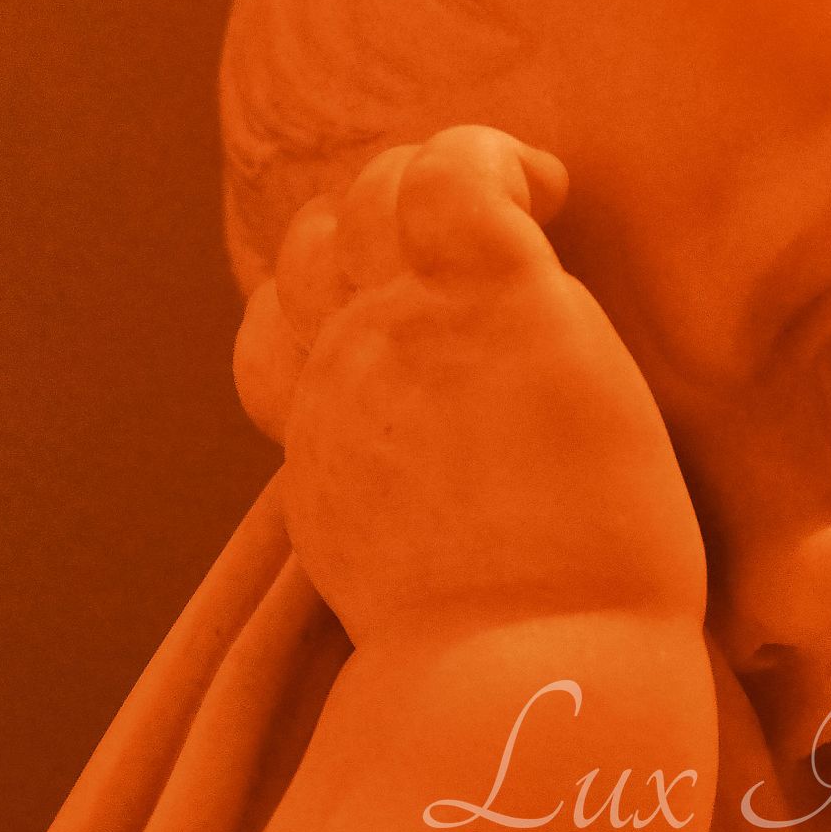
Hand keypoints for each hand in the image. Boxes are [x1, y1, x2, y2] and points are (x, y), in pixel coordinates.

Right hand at [235, 127, 705, 645]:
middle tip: (489, 263)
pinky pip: (456, 168)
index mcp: (324, 445)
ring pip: (374, 190)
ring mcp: (403, 331)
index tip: (420, 328)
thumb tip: (417, 511)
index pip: (279, 335)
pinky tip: (551, 191)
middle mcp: (341, 376)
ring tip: (530, 214)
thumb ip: (396, 514)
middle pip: (317, 246)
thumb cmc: (504, 662)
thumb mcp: (403, 581)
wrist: (531, 676)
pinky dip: (497, 155)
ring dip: (443, 180)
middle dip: (389, 229)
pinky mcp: (490, 300)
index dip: (333, 306)